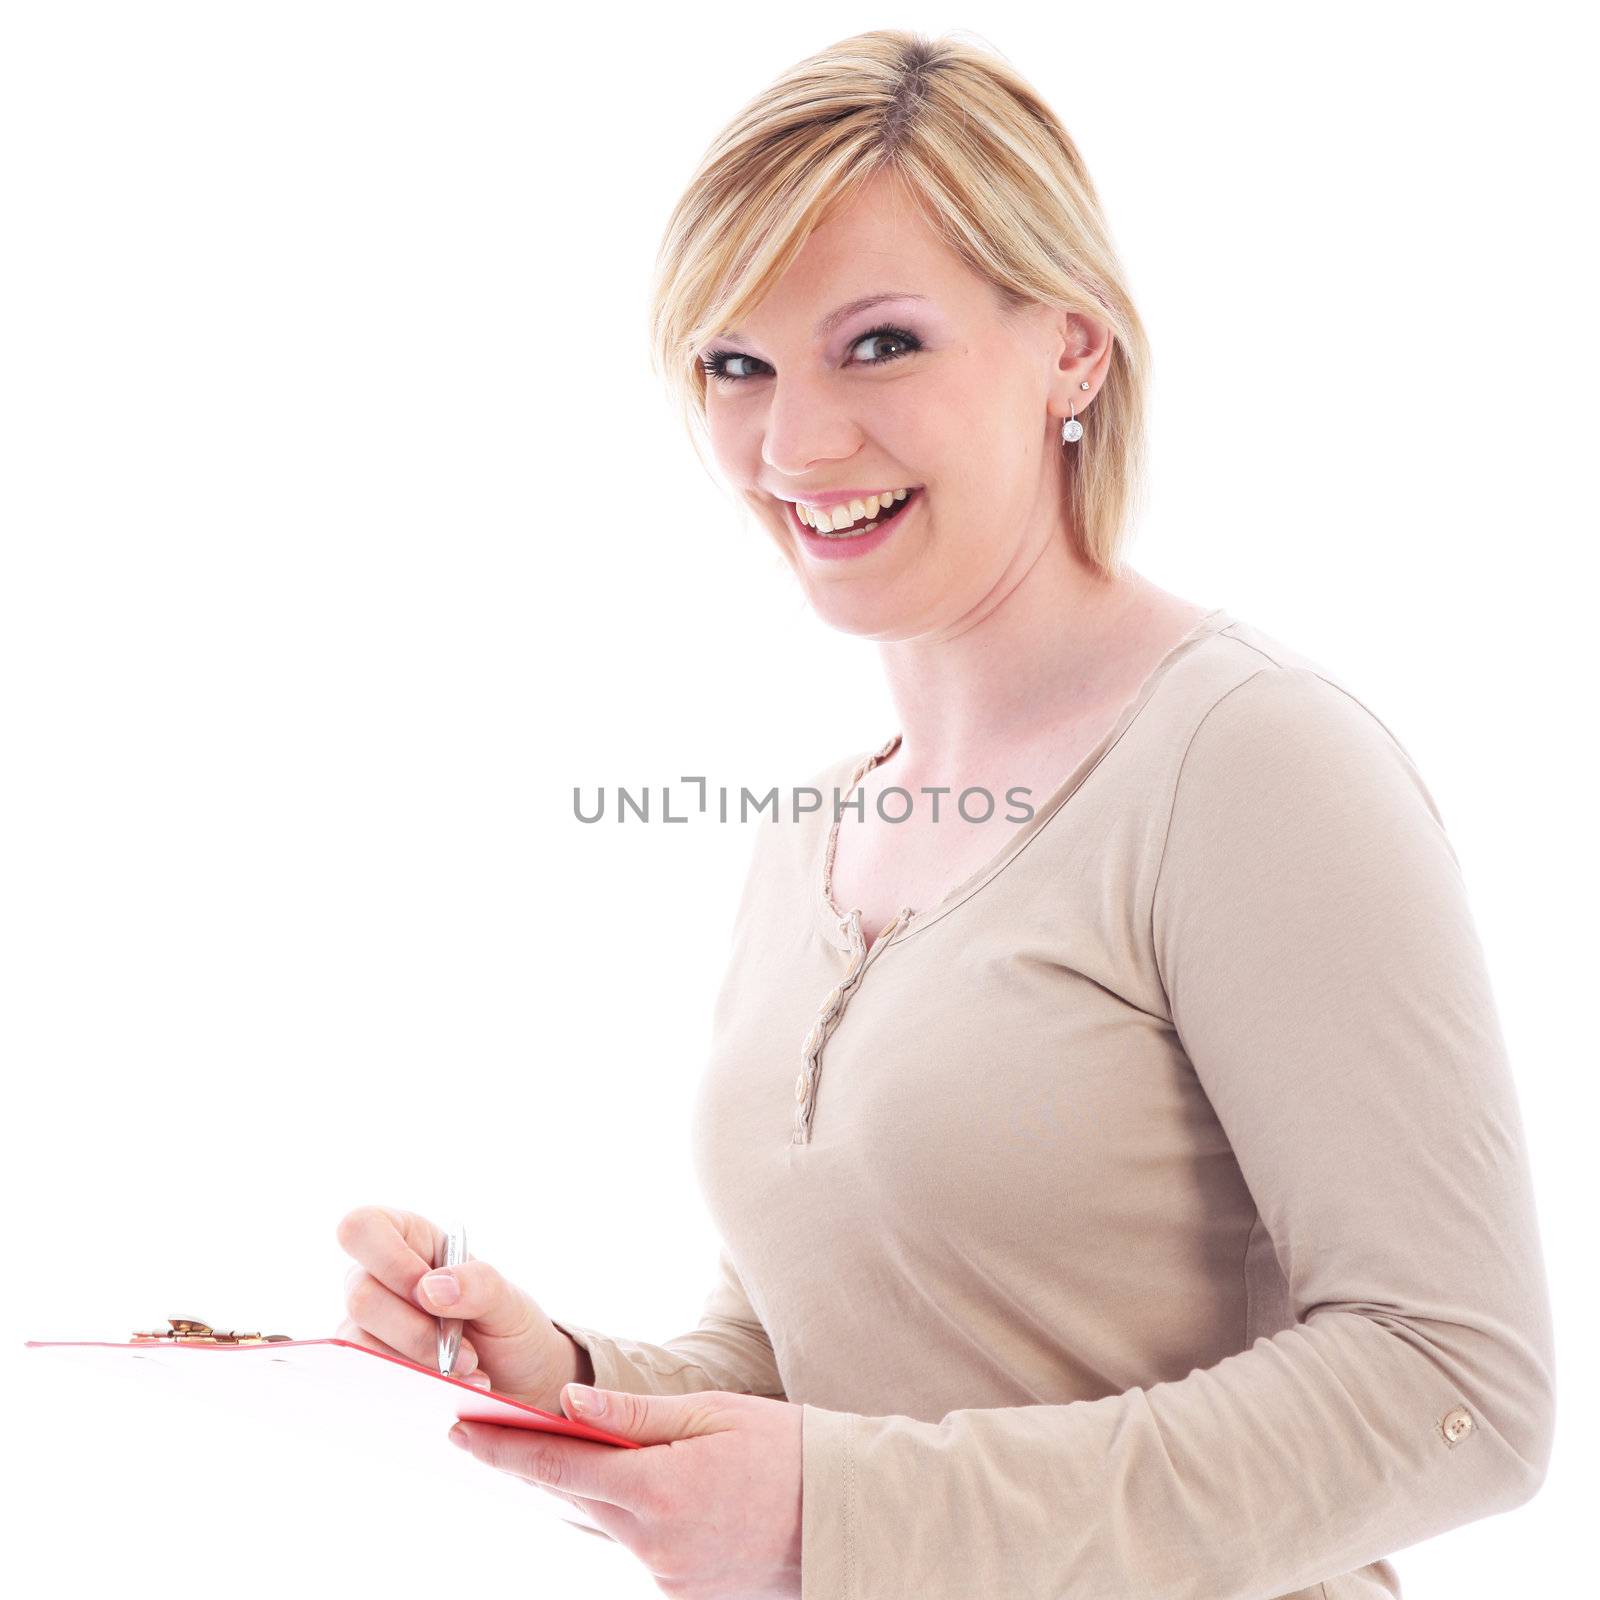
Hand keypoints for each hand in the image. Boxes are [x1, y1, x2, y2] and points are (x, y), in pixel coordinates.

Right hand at [335, 1204, 578, 1407]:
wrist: (518, 1384)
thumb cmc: (508, 1327)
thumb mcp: (509, 1300)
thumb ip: (479, 1284)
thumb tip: (428, 1288)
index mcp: (411, 1239)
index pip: (364, 1227)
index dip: (390, 1261)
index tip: (428, 1292)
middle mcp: (378, 1278)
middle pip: (360, 1296)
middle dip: (416, 1331)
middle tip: (463, 1347)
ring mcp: (368, 1324)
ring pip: (358, 1341)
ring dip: (418, 1362)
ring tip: (465, 1368)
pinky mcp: (367, 1365)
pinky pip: (365, 1376)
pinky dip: (411, 1386)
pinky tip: (447, 1388)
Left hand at [450, 1383, 802, 1599]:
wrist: (844, 1519)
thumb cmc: (785, 1450)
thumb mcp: (714, 1414)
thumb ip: (636, 1413)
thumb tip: (567, 1402)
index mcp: (659, 1489)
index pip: (558, 1468)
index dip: (503, 1450)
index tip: (460, 1432)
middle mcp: (654, 1544)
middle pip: (571, 1500)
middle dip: (528, 1466)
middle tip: (484, 1433)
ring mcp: (667, 1577)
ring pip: (602, 1524)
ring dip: (581, 1490)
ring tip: (556, 1451)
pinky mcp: (682, 1595)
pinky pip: (635, 1547)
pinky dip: (624, 1515)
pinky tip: (628, 1487)